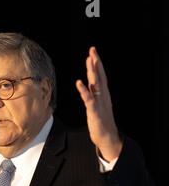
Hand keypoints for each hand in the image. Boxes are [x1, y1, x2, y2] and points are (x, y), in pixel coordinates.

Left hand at [76, 47, 122, 161]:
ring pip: (96, 84)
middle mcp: (103, 95)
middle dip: (95, 62)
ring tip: (88, 60)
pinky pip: (88, 98)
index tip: (93, 52)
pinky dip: (84, 90)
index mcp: (103, 94)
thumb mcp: (97, 104)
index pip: (100, 75)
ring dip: (92, 72)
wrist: (107, 136)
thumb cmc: (101, 121)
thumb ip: (94, 94)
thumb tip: (90, 84)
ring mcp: (99, 102)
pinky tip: (79, 82)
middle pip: (99, 76)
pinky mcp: (94, 110)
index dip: (97, 64)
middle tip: (92, 49)